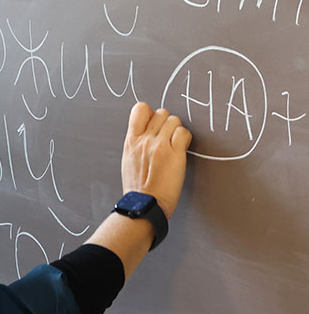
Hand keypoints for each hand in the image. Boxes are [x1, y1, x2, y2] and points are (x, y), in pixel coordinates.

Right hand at [121, 102, 191, 219]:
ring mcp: (160, 146)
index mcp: (131, 141)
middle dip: (166, 122)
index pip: (140, 108)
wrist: (144, 204)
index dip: (150, 112)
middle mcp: (144, 140)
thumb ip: (136, 143)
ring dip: (177, 130)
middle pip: (161, 112)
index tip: (154, 122)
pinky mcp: (175, 154)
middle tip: (167, 136)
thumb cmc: (137, 187)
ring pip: (174, 120)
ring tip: (175, 144)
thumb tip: (147, 132)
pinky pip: (184, 133)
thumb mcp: (128, 159)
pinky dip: (185, 139)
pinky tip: (181, 149)